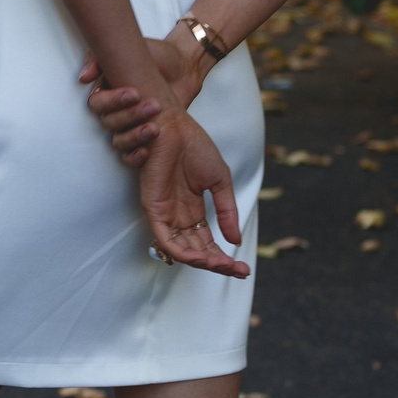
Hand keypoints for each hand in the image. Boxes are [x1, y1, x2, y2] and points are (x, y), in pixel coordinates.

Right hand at [77, 30, 203, 168]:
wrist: (185, 66)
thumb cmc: (157, 55)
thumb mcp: (133, 46)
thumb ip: (103, 56)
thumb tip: (83, 78)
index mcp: (109, 91)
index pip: (98, 103)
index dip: (113, 101)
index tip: (135, 93)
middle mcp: (117, 111)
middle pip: (110, 122)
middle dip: (130, 115)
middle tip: (152, 106)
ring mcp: (131, 126)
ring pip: (119, 141)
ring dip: (135, 136)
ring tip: (155, 128)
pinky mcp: (146, 139)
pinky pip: (130, 156)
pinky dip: (135, 157)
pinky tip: (146, 151)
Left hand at [138, 109, 247, 278]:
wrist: (174, 125)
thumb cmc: (194, 146)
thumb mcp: (220, 181)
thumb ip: (227, 210)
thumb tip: (235, 240)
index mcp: (194, 210)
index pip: (208, 243)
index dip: (224, 258)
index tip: (244, 268)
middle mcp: (179, 216)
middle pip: (197, 251)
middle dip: (217, 264)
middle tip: (237, 271)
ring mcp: (166, 214)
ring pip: (181, 251)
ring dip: (201, 262)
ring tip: (220, 265)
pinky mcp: (154, 209)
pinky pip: (164, 239)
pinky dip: (181, 252)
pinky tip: (200, 258)